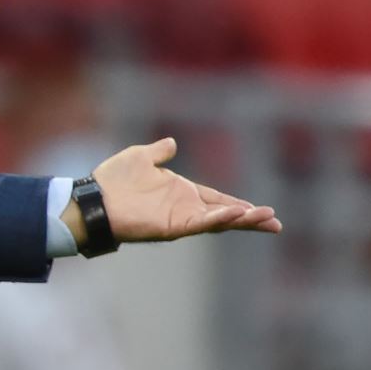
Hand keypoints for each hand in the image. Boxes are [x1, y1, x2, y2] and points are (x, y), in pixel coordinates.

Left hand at [84, 137, 281, 242]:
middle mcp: (185, 207)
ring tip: (267, 218)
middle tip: (276, 224)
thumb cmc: (113, 180)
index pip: (217, 199)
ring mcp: (180, 218)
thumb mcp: (140, 157)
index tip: (261, 210)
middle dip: (250, 219)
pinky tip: (237, 214)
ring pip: (218, 220)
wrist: (94, 198)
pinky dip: (219, 218)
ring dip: (242, 219)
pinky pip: (200, 223)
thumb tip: (171, 143)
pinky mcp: (172, 226)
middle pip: (225, 214)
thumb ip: (159, 152)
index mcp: (181, 192)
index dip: (238, 205)